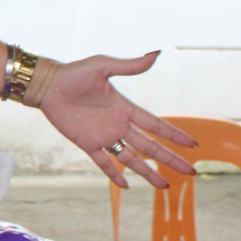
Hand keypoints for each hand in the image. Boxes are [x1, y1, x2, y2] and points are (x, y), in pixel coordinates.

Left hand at [34, 52, 196, 188]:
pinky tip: (126, 186)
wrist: (47, 85)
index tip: (194, 144)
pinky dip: (114, 174)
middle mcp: (118, 125)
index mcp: (125, 108)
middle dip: (170, 158)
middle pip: (150, 146)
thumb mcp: (103, 66)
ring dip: (148, 172)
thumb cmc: (73, 73)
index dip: (174, 134)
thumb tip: (156, 54)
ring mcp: (103, 136)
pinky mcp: (86, 143)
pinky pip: (103, 163)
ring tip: (164, 186)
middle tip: (190, 171)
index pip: (156, 125)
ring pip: (131, 159)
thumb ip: (129, 66)